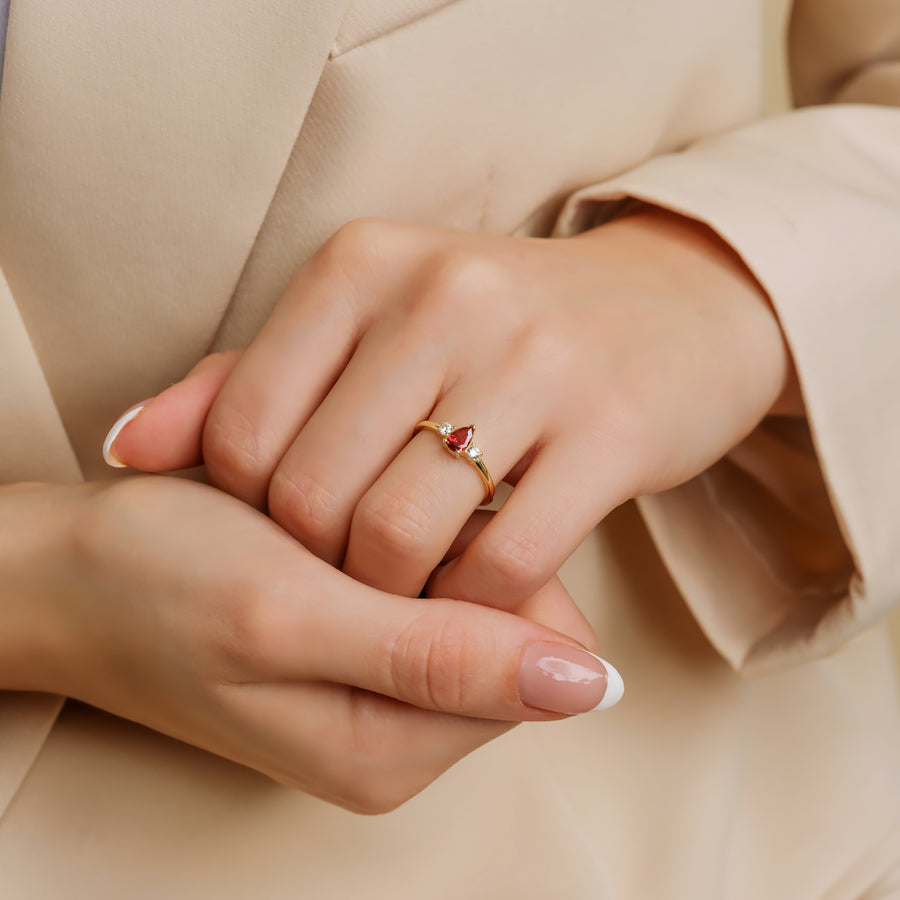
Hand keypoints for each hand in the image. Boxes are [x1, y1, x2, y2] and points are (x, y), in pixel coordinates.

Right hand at [0, 477, 618, 812]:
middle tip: (336, 505)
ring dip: (398, 509)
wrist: (61, 567)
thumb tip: (594, 687)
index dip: (482, 562)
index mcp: (396, 745)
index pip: (532, 648)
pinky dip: (373, 508)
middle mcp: (402, 718)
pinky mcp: (359, 622)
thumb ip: (435, 659)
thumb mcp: (285, 617)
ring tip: (302, 504)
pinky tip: (302, 502)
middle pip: (501, 603)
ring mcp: (382, 668)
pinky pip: (414, 553)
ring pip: (458, 564)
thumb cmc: (152, 585)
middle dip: (434, 531)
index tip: (399, 514)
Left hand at [106, 209, 795, 609]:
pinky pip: (502, 561)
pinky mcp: (613, 430)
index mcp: (364, 263)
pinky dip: (474, 603)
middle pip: (313, 494)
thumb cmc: (500, 331)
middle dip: (321, 562)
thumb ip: (247, 379)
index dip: (253, 507)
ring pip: (398, 535)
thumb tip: (130, 447)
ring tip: (416, 578)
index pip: (241, 429)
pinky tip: (480, 584)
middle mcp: (443, 297)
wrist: (675, 309)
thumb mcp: (371, 323)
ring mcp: (535, 362)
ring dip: (394, 590)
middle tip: (358, 565)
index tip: (303, 522)